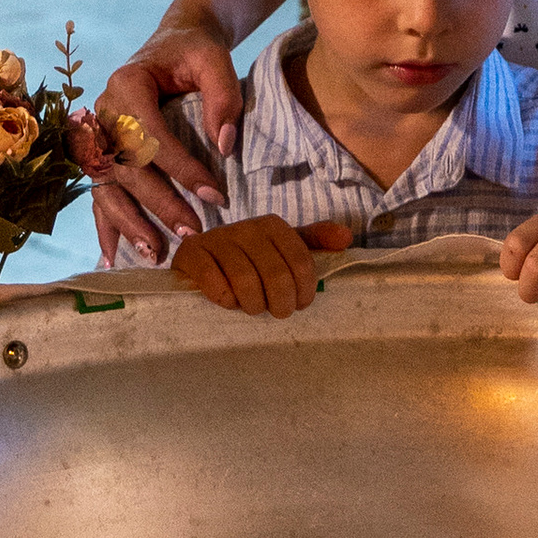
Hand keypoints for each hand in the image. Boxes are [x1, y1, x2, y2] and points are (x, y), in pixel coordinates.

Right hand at [88, 17, 245, 260]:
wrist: (175, 43)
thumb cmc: (195, 50)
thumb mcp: (214, 58)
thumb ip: (224, 96)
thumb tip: (225, 147)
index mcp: (127, 83)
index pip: (149, 135)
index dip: (181, 168)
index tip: (216, 194)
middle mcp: (103, 111)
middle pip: (126, 167)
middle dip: (159, 203)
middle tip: (193, 231)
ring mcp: (99, 135)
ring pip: (107, 186)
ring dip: (129, 223)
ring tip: (156, 253)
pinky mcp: (103, 153)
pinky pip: (99, 192)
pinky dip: (105, 225)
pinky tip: (112, 256)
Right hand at [167, 215, 352, 318]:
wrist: (200, 261)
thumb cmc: (249, 261)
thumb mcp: (282, 249)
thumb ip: (314, 243)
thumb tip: (346, 238)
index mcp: (273, 225)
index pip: (302, 262)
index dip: (304, 291)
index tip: (299, 303)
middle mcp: (246, 226)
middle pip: (276, 275)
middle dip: (280, 303)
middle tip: (276, 312)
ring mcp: (217, 238)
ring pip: (246, 282)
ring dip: (252, 305)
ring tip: (252, 308)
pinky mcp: (191, 253)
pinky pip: (214, 283)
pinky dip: (225, 300)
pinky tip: (228, 302)